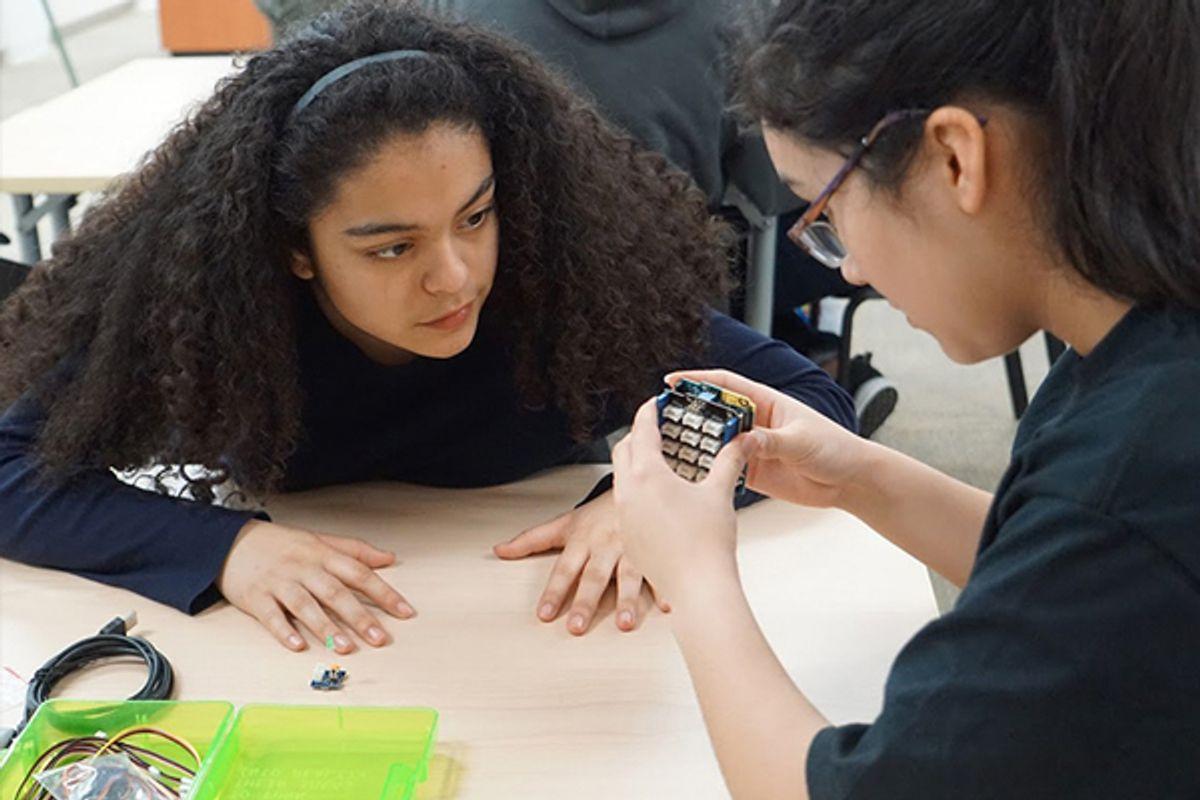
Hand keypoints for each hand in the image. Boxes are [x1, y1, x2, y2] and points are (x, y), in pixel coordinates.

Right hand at [216, 520, 414, 652]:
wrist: (232, 541)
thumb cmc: (281, 544)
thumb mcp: (320, 540)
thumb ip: (355, 550)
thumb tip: (389, 558)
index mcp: (323, 554)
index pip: (360, 573)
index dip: (384, 593)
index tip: (404, 611)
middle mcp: (304, 568)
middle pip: (336, 593)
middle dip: (359, 617)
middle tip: (379, 638)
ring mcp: (280, 583)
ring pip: (306, 606)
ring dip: (326, 627)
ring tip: (345, 647)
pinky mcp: (256, 597)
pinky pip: (271, 616)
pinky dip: (284, 631)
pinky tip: (298, 645)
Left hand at [493, 491, 667, 634]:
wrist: (638, 483)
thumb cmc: (600, 511)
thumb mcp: (565, 521)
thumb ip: (532, 539)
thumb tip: (499, 550)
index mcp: (583, 541)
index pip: (564, 570)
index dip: (554, 592)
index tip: (544, 614)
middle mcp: (606, 547)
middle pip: (594, 577)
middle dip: (585, 602)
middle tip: (576, 626)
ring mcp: (632, 550)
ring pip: (629, 576)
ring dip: (627, 600)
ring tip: (624, 624)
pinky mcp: (656, 552)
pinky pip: (662, 571)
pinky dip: (666, 588)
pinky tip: (669, 606)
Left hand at [611, 399, 754, 603]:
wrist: (698, 588)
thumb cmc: (708, 541)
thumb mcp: (720, 492)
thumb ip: (730, 461)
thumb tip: (743, 441)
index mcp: (647, 474)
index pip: (642, 430)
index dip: (649, 412)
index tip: (655, 403)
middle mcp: (628, 492)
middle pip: (623, 450)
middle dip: (637, 436)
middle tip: (656, 430)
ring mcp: (624, 517)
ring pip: (621, 479)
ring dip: (635, 465)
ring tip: (659, 464)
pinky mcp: (628, 538)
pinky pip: (625, 505)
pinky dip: (637, 493)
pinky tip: (659, 500)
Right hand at [666, 370, 870, 507]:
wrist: (850, 481)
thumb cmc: (835, 449)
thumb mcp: (801, 441)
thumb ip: (770, 440)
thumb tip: (742, 441)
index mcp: (766, 403)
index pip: (725, 385)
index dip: (697, 381)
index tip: (671, 382)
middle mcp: (754, 423)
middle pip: (713, 414)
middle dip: (687, 415)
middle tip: (661, 421)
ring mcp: (751, 448)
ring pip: (715, 443)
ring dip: (694, 445)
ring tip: (667, 450)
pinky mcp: (752, 473)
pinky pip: (724, 470)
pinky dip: (707, 472)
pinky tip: (689, 476)